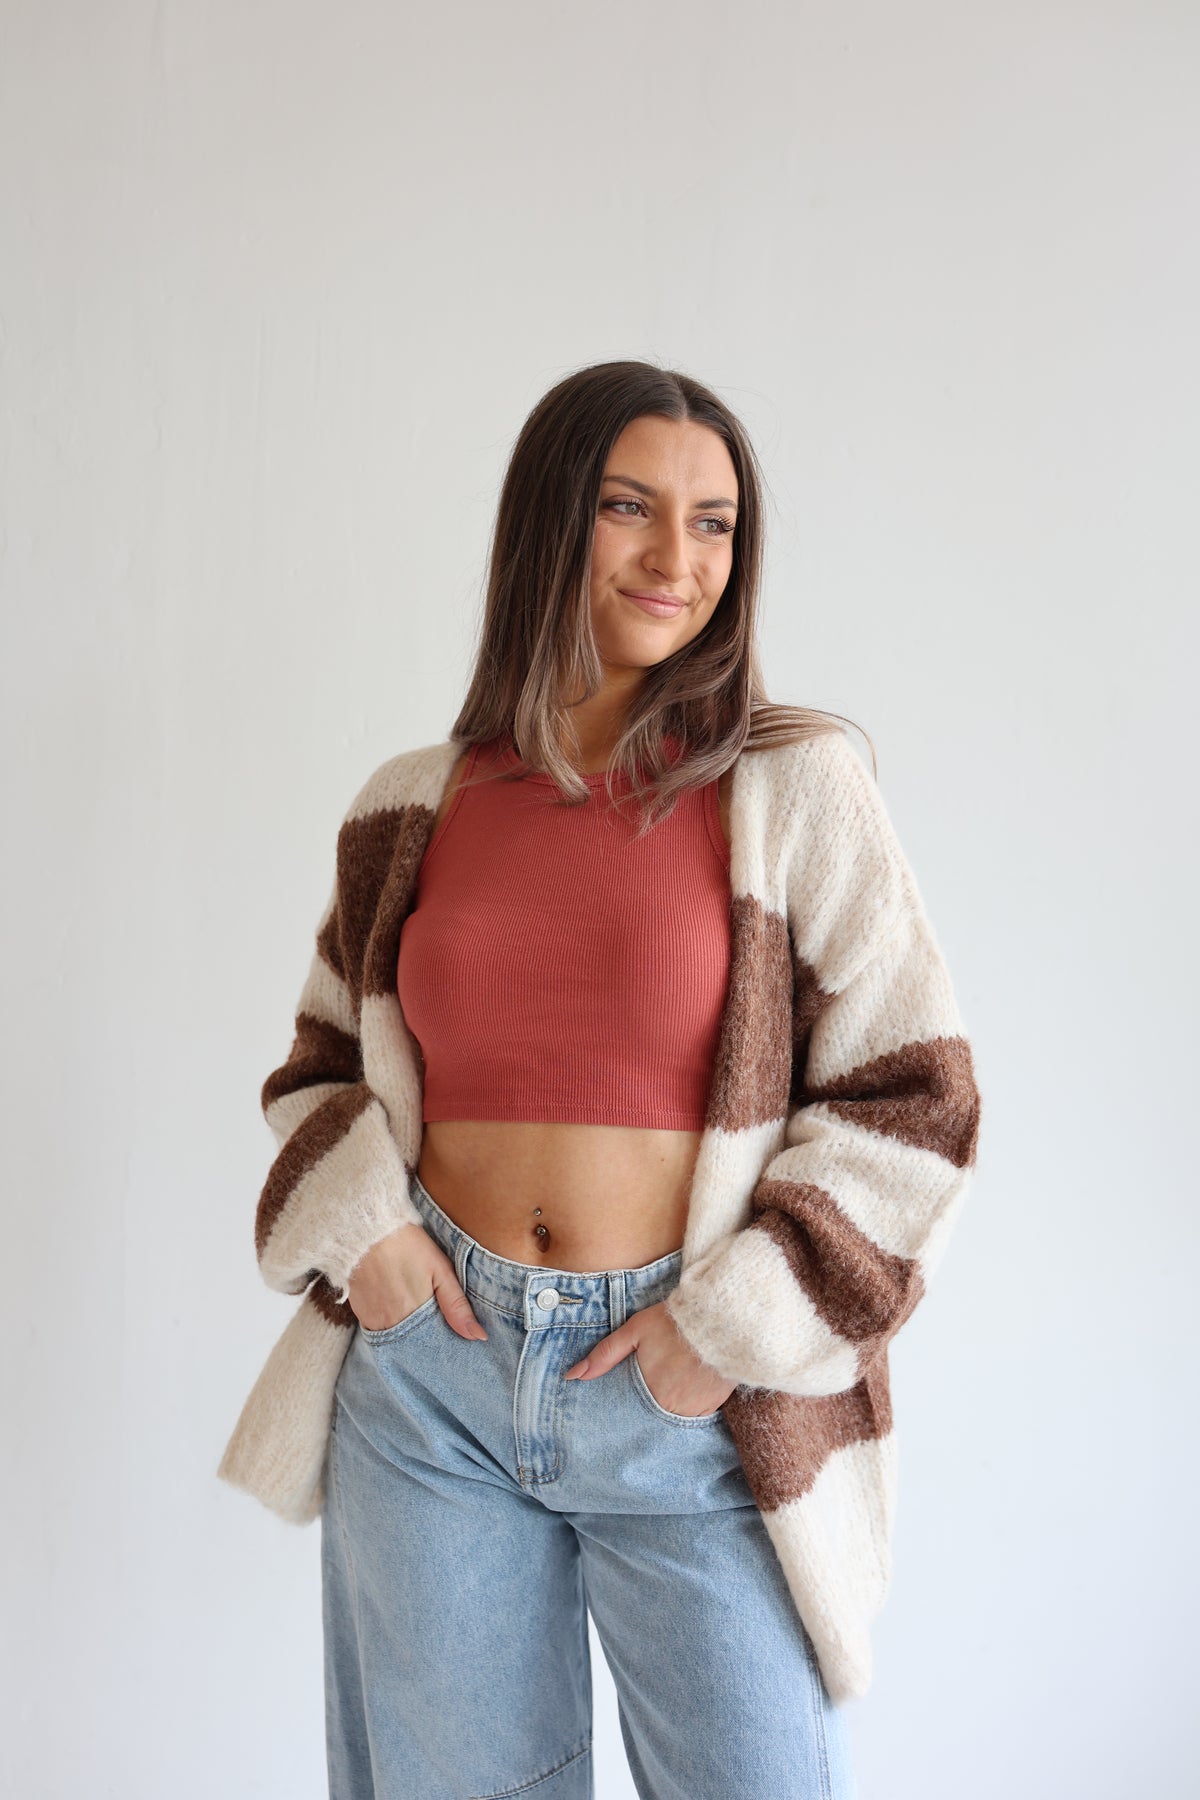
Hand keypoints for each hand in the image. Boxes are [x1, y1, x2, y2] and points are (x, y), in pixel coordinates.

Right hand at [346, 1221, 487, 1340]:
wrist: (368, 1231)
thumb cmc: (408, 1246)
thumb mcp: (440, 1270)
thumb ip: (457, 1306)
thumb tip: (478, 1336)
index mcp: (417, 1315)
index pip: (434, 1345)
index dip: (444, 1343)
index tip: (453, 1341)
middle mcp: (394, 1324)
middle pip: (414, 1345)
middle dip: (426, 1341)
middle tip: (434, 1324)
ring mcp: (375, 1322)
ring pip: (397, 1339)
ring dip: (408, 1334)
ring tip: (415, 1314)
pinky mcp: (361, 1315)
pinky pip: (379, 1331)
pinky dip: (390, 1325)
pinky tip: (397, 1308)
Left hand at [563, 1299, 735, 1415]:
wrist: (722, 1317)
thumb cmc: (674, 1322)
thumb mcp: (635, 1331)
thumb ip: (605, 1355)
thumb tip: (573, 1376)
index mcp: (653, 1394)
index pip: (633, 1416)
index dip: (627, 1414)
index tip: (622, 1415)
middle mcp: (675, 1408)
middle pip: (654, 1419)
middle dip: (647, 1413)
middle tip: (646, 1399)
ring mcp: (698, 1409)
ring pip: (676, 1419)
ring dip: (669, 1410)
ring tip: (666, 1394)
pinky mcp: (716, 1404)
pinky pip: (697, 1414)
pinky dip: (689, 1406)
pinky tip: (686, 1390)